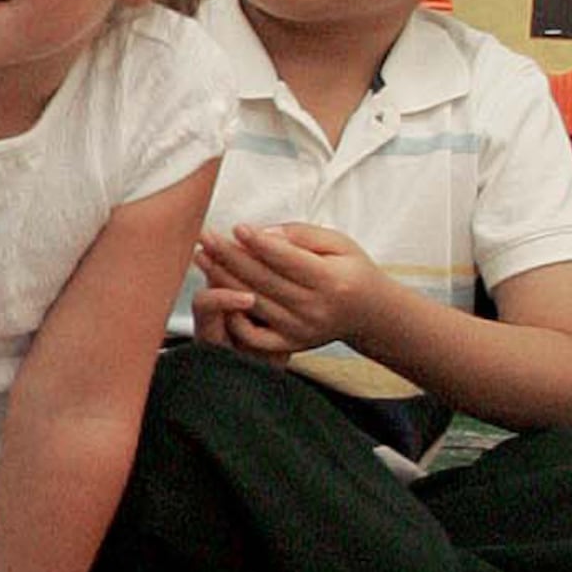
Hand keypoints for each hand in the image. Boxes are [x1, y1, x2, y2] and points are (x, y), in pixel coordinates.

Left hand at [195, 219, 381, 358]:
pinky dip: (233, 317)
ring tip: (202, 257)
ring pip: (253, 303)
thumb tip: (263, 234)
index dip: (259, 244)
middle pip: (263, 280)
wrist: (369, 313)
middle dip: (230, 257)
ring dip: (222, 279)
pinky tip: (216, 294)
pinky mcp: (291, 344)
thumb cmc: (352, 271)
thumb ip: (302, 236)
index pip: (287, 260)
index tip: (235, 227)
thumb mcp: (339, 243)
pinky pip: (254, 335)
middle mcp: (315, 309)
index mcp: (331, 281)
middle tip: (205, 237)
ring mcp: (301, 330)